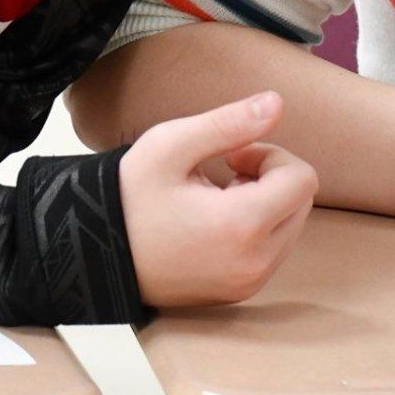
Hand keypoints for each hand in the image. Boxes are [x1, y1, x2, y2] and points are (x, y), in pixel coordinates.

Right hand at [119, 91, 317, 306]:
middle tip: (225, 170)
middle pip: (301, 202)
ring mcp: (247, 283)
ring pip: (290, 226)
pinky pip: (272, 250)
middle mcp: (253, 262)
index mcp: (241, 225)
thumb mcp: (171, 145)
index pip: (301, 178)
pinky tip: (215, 218)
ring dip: (265, 202)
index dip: (270, 154)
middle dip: (271, 177)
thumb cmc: (129, 196)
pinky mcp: (239, 292)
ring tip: (217, 195)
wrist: (93, 253)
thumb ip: (229, 122)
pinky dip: (256, 227)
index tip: (231, 155)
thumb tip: (277, 102)